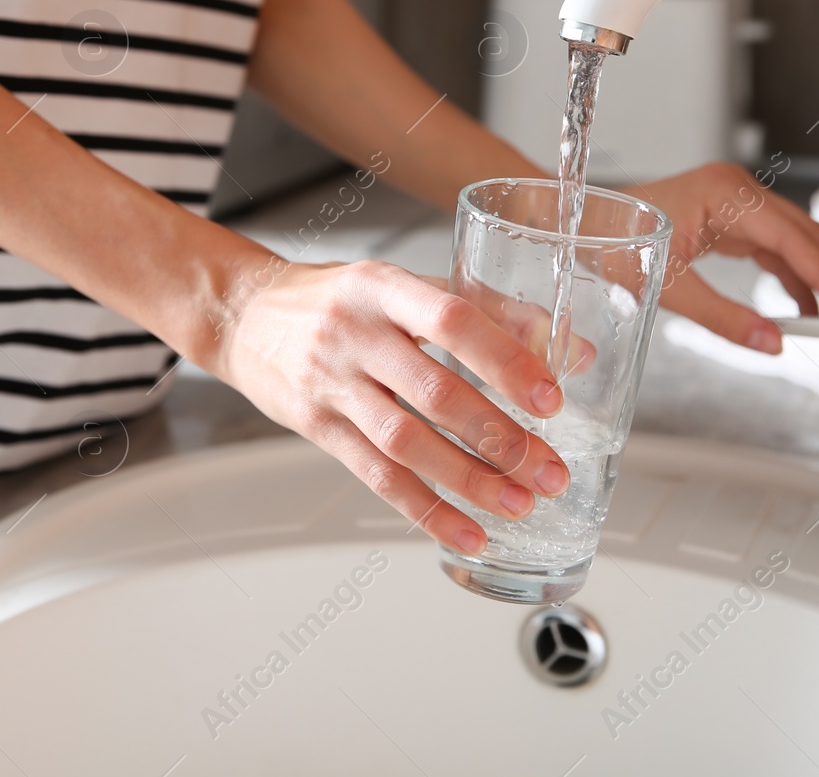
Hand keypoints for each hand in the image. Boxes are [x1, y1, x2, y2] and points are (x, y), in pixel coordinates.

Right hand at [210, 259, 570, 556]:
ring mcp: (332, 383)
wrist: (244, 315)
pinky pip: (376, 477)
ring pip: (406, 443)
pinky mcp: (317, 427)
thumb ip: (486, 310)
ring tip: (519, 504)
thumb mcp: (402, 285)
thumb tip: (574, 350)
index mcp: (384, 287)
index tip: (549, 396)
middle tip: (548, 470)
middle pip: (434, 392)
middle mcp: (356, 334)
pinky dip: (425, 510)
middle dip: (499, 438)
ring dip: (469, 480)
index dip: (504, 360)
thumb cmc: (338, 298)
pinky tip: (467, 532)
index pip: (451, 319)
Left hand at [627, 163, 818, 352]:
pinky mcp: (733, 218)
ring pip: (799, 242)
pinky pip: (778, 248)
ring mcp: (738, 202)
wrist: (586, 223)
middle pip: (809, 236)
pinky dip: (797, 278)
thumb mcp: (666, 286)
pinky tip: (811, 309)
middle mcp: (739, 190)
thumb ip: (721, 317)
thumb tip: (772, 343)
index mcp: (726, 195)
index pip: (794, 239)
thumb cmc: (614, 243)